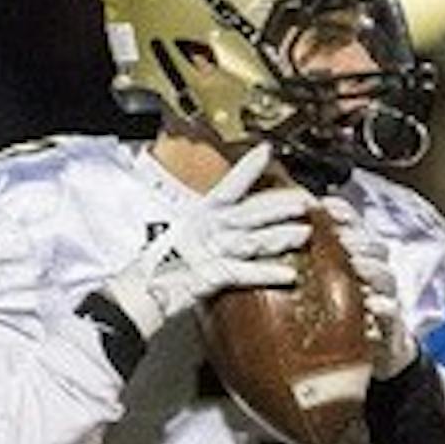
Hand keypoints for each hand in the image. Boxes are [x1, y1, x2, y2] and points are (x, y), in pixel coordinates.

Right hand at [102, 144, 311, 341]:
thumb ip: (208, 229)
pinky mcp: (211, 275)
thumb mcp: (183, 239)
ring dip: (280, 237)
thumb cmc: (158, 268)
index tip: (267, 151)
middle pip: (250, 213)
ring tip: (304, 233)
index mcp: (201, 215)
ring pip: (253, 240)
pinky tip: (287, 274)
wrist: (138, 292)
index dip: (248, 168)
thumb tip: (228, 225)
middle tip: (305, 201)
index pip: (229, 185)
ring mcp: (211, 251)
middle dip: (279, 206)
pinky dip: (266, 274)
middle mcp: (209, 229)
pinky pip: (245, 274)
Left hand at [323, 197, 417, 378]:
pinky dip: (384, 307)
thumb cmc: (342, 316)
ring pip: (385, 276)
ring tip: (356, 265)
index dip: (342, 213)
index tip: (323, 205)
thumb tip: (271, 238)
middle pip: (373, 247)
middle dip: (358, 238)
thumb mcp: (323, 286)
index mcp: (358, 257)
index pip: (354, 226)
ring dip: (371, 268)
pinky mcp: (392, 326)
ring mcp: (387, 298)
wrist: (376, 354)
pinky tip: (373, 304)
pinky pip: (392, 313)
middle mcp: (376, 273)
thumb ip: (307, 263)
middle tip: (341, 236)